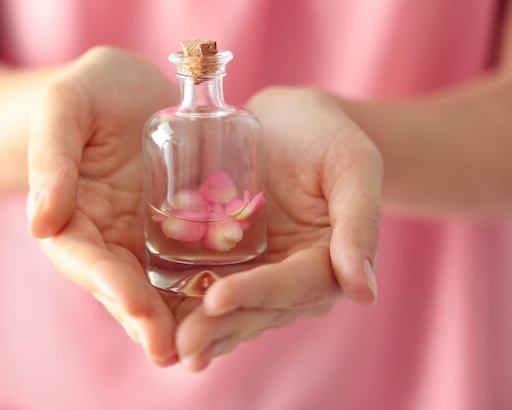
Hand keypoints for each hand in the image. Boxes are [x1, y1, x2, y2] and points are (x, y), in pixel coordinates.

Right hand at [27, 47, 185, 365]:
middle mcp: (109, 238)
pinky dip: (202, 288)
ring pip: (157, 286)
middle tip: (171, 350)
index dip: (108, 285)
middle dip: (144, 320)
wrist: (127, 89)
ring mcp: (144, 237)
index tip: (135, 309)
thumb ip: (51, 159)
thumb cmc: (88, 93)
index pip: (85, 259)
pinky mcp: (178, 229)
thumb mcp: (64, 110)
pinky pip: (189, 262)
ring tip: (199, 347)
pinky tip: (226, 309)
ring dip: (175, 319)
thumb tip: (40, 224)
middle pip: (122, 286)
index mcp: (73, 218)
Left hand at [175, 87, 382, 370]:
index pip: (291, 285)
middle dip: (220, 327)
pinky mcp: (228, 257)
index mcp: (326, 260)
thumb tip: (365, 293)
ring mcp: (257, 269)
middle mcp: (290, 274)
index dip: (255, 293)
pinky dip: (187, 303)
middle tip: (182, 345)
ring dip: (201, 329)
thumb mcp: (352, 165)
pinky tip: (159, 320)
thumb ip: (359, 223)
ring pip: (231, 308)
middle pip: (257, 308)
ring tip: (169, 347)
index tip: (216, 300)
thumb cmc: (327, 135)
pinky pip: (208, 284)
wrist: (288, 120)